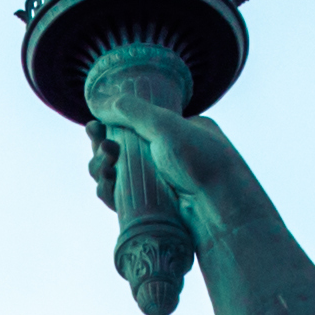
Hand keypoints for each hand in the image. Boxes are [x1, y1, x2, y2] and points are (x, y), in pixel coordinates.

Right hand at [76, 50, 208, 214]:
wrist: (221, 207)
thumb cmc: (201, 160)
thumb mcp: (166, 126)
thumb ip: (133, 112)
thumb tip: (101, 103)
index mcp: (176, 132)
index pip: (134, 127)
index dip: (109, 128)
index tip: (93, 127)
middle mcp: (167, 158)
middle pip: (121, 152)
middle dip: (102, 151)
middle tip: (101, 148)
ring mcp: (159, 185)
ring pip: (118, 177)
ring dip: (102, 170)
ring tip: (103, 168)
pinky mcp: (152, 211)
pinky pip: (122, 200)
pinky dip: (109, 192)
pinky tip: (103, 187)